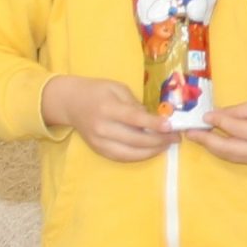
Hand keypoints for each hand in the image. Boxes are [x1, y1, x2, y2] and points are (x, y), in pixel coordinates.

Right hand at [40, 75, 168, 162]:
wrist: (70, 102)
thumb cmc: (97, 91)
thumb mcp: (117, 88)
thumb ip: (135, 104)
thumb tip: (153, 119)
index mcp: (108, 108)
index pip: (134, 119)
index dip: (154, 124)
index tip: (171, 127)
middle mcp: (102, 128)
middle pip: (135, 139)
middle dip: (159, 140)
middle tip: (176, 137)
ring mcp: (98, 142)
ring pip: (129, 153)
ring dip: (151, 152)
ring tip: (166, 145)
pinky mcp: (97, 150)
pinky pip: (121, 158)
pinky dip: (138, 156)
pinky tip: (151, 151)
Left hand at [199, 99, 246, 165]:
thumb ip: (234, 112)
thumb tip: (210, 117)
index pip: (233, 128)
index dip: (216, 122)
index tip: (202, 116)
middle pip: (225, 147)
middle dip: (205, 139)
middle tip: (189, 132)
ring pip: (225, 154)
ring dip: (209, 145)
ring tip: (195, 136)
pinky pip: (231, 157)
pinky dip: (218, 149)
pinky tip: (210, 141)